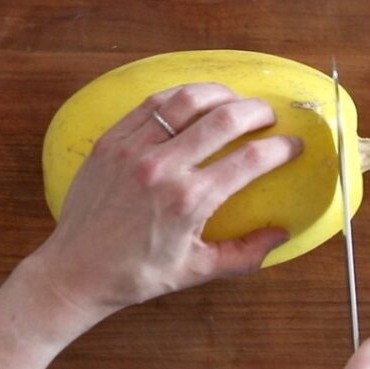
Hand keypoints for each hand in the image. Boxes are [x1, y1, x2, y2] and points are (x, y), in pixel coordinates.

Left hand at [15, 85, 305, 339]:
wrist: (76, 270)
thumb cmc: (138, 274)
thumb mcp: (198, 270)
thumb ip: (246, 254)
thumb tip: (282, 234)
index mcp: (189, 201)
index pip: (250, 159)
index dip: (281, 147)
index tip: (293, 145)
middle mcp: (162, 168)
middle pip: (223, 118)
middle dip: (256, 111)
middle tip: (269, 116)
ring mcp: (133, 150)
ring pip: (186, 100)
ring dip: (220, 94)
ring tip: (234, 101)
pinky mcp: (110, 141)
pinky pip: (151, 104)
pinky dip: (179, 97)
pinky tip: (194, 102)